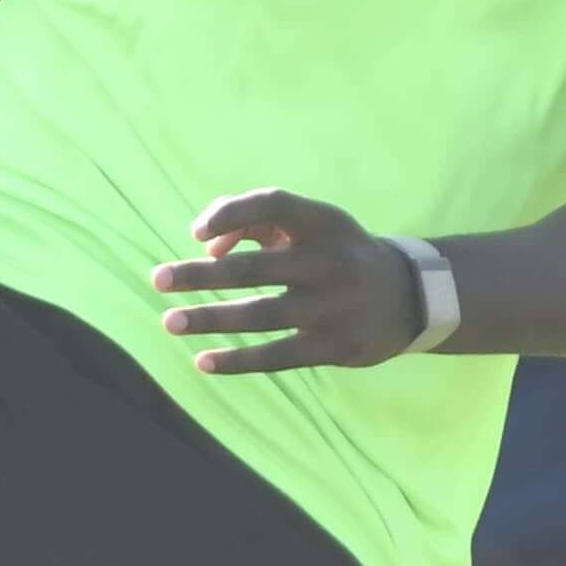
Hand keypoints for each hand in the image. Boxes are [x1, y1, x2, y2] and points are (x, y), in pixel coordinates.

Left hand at [150, 188, 425, 376]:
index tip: (194, 232)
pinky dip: (238, 360)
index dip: (231, 213)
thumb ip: (253, 223)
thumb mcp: (310, 226)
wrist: (409, 297)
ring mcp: (335, 307)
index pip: (273, 204)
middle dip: (200, 275)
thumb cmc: (337, 253)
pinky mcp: (337, 346)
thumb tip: (205, 249)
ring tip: (169, 322)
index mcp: (323, 222)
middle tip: (157, 279)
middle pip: (255, 267)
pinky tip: (203, 361)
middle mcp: (331, 261)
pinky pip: (278, 355)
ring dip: (209, 318)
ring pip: (260, 314)